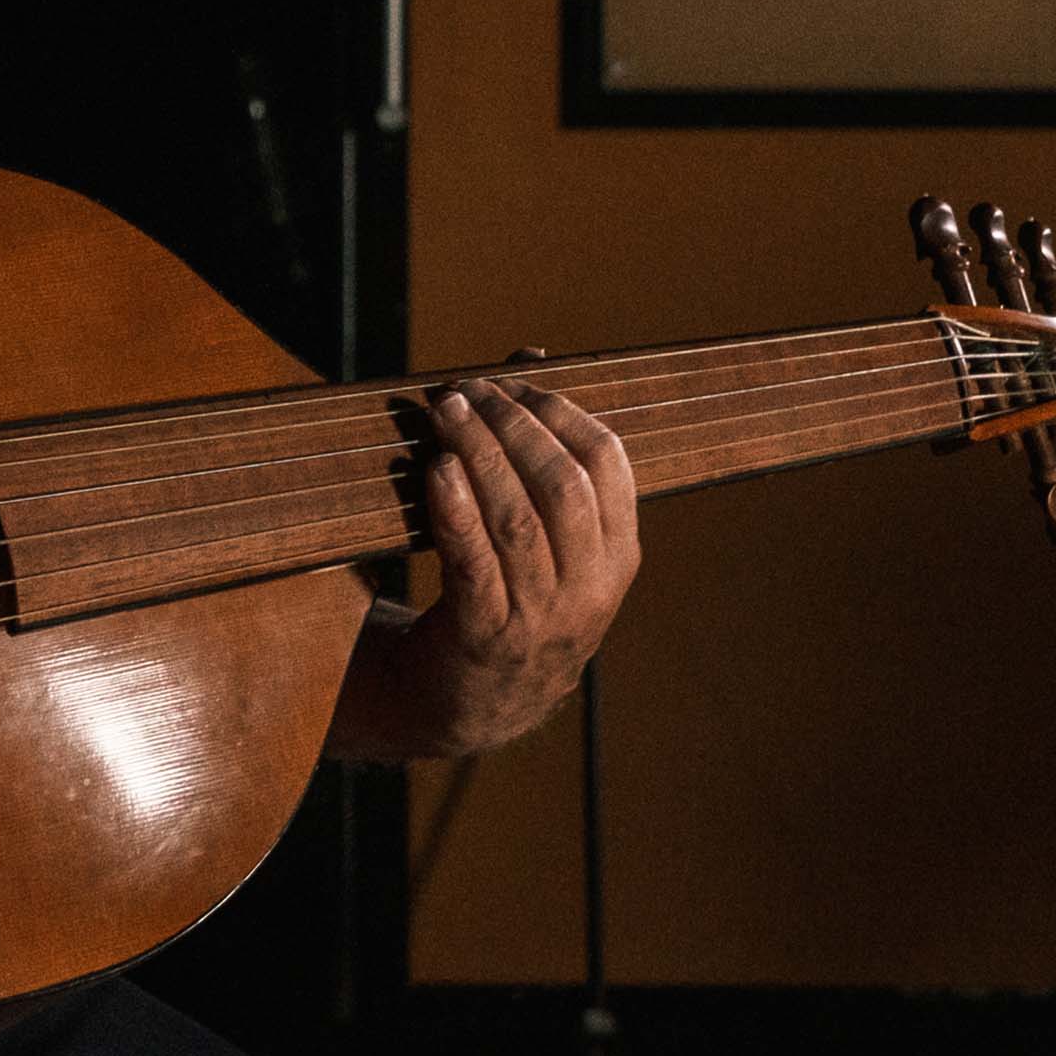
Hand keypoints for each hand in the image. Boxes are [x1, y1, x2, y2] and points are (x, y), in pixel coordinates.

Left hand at [334, 378, 641, 761]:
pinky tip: (438, 470)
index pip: (608, 464)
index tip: (513, 382)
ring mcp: (541, 619)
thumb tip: (533, 352)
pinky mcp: (485, 638)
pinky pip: (475, 563)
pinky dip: (456, 510)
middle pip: (562, 486)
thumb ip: (543, 455)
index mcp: (617, 556)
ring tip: (446, 414)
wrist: (473, 703)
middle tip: (469, 392)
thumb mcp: (547, 538)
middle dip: (514, 426)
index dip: (560, 412)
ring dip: (479, 455)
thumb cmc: (510, 598)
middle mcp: (589, 589)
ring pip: (517, 520)